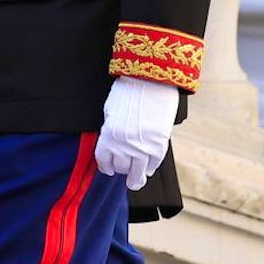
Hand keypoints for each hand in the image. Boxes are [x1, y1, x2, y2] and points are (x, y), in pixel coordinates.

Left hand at [95, 76, 178, 190]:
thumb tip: (113, 145)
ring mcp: (143, 146)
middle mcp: (124, 145)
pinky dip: (150, 168)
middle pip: (122, 168)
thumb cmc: (128, 92)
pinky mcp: (159, 145)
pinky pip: (153, 163)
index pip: (104, 161)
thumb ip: (110, 131)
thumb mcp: (110, 112)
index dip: (106, 167)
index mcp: (108, 135)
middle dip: (122, 170)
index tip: (109, 170)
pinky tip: (148, 168)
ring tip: (135, 182)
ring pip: (138, 172)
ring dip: (136, 179)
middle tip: (124, 172)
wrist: (151, 81)